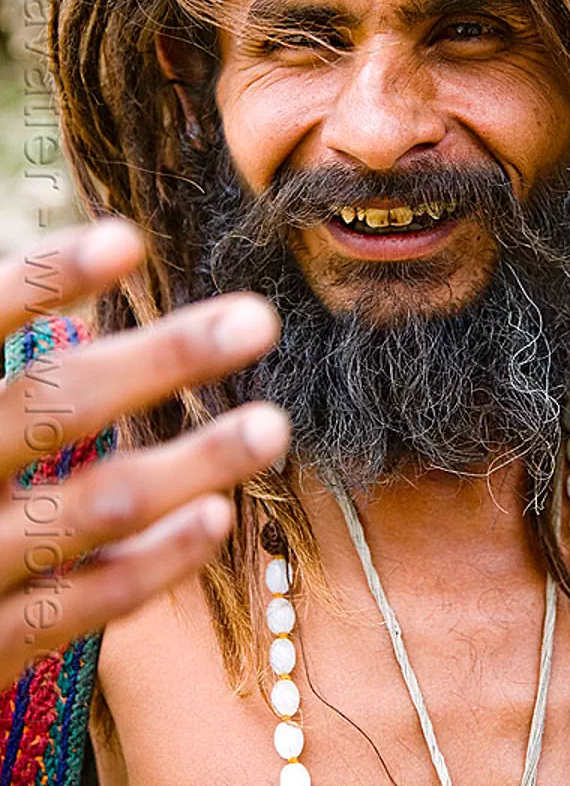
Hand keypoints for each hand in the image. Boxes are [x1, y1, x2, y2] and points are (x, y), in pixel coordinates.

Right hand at [0, 218, 286, 691]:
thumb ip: (5, 363)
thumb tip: (95, 263)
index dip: (47, 278)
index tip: (128, 239)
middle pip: (54, 407)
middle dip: (161, 360)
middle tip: (258, 321)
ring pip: (94, 506)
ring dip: (194, 462)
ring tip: (271, 427)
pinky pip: (85, 602)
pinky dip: (156, 561)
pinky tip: (217, 516)